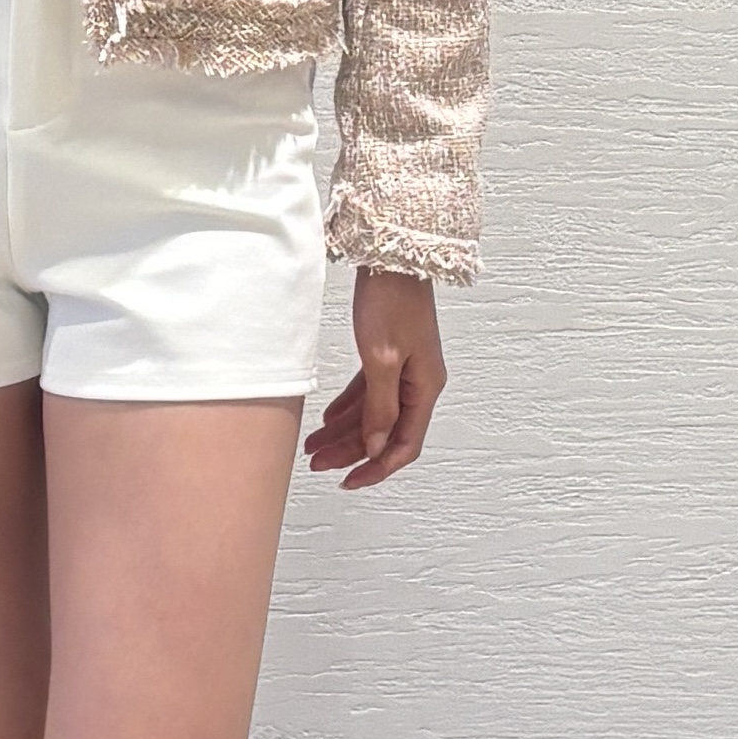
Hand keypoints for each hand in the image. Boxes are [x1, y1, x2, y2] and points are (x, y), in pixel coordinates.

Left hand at [304, 268, 445, 489]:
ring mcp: (404, 369)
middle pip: (385, 433)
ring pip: (373, 414)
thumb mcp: (380, 359)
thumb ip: (379, 407)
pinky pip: (367, 393)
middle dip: (351, 452)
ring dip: (344, 433)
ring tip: (312, 448)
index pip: (405, 444)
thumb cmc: (391, 301)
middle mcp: (418, 383)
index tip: (349, 482)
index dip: (377, 468)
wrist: (393, 256)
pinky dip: (347, 409)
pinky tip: (325, 421)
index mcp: (425, 388)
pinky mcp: (387, 355)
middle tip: (318, 465)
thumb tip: (378, 447)